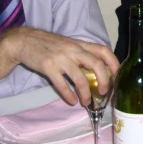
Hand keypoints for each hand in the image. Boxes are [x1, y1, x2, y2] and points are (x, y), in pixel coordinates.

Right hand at [0, 27, 119, 106]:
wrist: (24, 41)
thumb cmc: (48, 44)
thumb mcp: (68, 44)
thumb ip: (82, 53)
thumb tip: (97, 70)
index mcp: (79, 44)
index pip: (102, 50)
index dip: (113, 62)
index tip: (118, 74)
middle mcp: (73, 50)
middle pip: (96, 64)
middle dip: (104, 80)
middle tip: (103, 92)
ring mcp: (61, 58)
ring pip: (80, 78)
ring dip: (86, 93)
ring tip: (87, 102)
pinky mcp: (48, 67)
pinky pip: (62, 84)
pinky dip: (68, 95)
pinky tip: (72, 101)